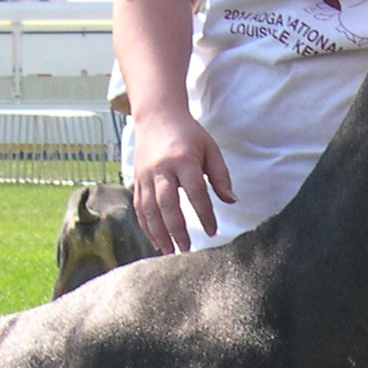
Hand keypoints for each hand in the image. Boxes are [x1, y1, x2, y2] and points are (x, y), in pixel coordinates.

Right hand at [129, 107, 233, 254]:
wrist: (157, 116)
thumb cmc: (189, 134)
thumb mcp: (210, 149)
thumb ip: (220, 176)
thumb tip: (231, 200)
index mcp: (183, 159)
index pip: (195, 191)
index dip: (204, 213)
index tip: (212, 231)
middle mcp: (161, 169)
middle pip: (167, 204)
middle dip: (177, 229)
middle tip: (186, 249)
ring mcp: (145, 175)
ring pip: (149, 209)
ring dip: (159, 233)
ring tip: (169, 252)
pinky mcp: (137, 180)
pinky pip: (139, 207)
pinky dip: (146, 226)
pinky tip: (156, 241)